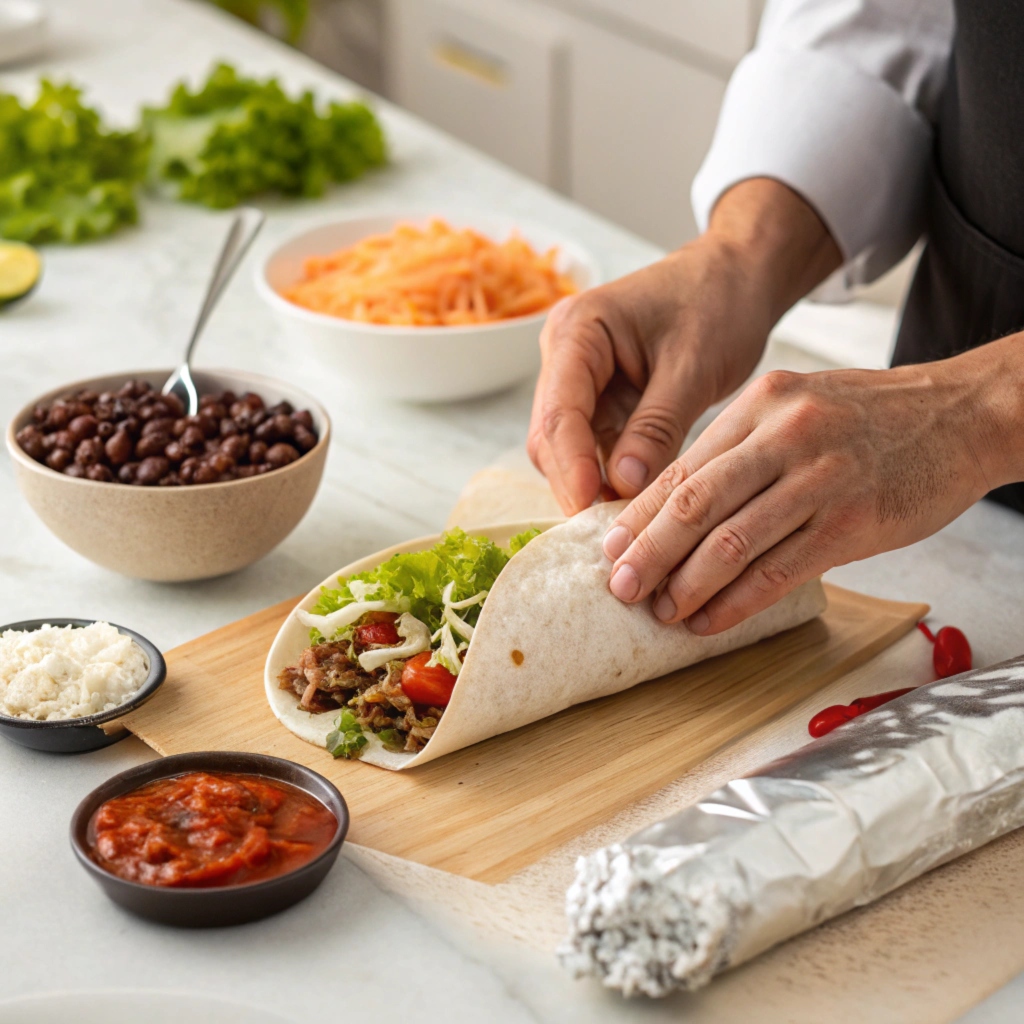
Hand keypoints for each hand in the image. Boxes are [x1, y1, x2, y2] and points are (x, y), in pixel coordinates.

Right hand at [528, 179, 842, 513]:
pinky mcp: (600, 402)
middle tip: (610, 533)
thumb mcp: (693, 366)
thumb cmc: (719, 303)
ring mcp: (579, 381)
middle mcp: (565, 356)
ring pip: (568, 449)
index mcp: (578, 331)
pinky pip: (596, 449)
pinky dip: (611, 477)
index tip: (589, 511)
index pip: (559, 410)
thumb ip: (656, 426)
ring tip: (626, 527)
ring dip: (593, 486)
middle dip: (577, 483)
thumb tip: (622, 486)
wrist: (737, 276)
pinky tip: (634, 507)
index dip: (571, 466)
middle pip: (551, 436)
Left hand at [601, 347, 1019, 634]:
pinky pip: (778, 571)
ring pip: (732, 542)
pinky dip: (736, 602)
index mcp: (761, 404)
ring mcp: (820, 479)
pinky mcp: (853, 522)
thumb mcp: (797, 406)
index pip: (682, 468)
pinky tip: (709, 621)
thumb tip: (677, 506)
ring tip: (659, 611)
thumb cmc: (871, 417)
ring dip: (686, 585)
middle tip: (619, 587)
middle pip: (694, 504)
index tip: (609, 548)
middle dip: (648, 552)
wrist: (962, 415)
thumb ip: (741, 448)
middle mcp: (785, 436)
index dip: (639, 515)